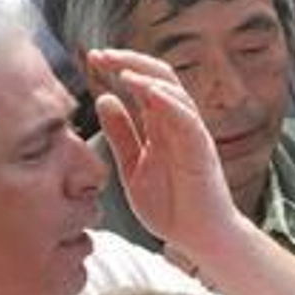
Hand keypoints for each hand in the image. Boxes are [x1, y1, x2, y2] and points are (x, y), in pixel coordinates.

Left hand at [87, 47, 242, 256]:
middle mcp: (177, 125)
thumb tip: (104, 98)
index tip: (93, 59)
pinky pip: (187, 119)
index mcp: (160, 126)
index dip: (119, 67)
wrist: (199, 238)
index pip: (142, 83)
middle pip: (158, 77)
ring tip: (121, 71)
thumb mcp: (133, 167)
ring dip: (147, 77)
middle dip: (129, 62)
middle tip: (100, 55)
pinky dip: (169, 102)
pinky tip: (149, 92)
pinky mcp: (201, 151)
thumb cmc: (171, 207)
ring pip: (174, 92)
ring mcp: (191, 135)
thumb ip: (121, 134)